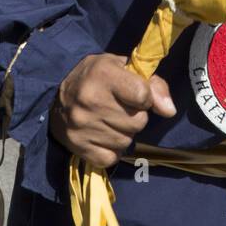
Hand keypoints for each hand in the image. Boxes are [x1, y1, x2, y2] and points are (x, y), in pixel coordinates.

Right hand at [49, 52, 175, 167]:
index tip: (136, 94)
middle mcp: (90, 100)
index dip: (146, 97)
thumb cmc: (96, 78)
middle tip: (120, 107)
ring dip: (124, 133)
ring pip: (127, 142)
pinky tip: (103, 136)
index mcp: (103, 74)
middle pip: (138, 122)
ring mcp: (83, 126)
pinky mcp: (78, 146)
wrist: (55, 98)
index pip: (143, 95)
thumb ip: (152, 84)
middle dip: (136, 116)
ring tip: (110, 121)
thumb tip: (169, 110)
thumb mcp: (122, 67)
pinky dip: (112, 150)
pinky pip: (112, 158)